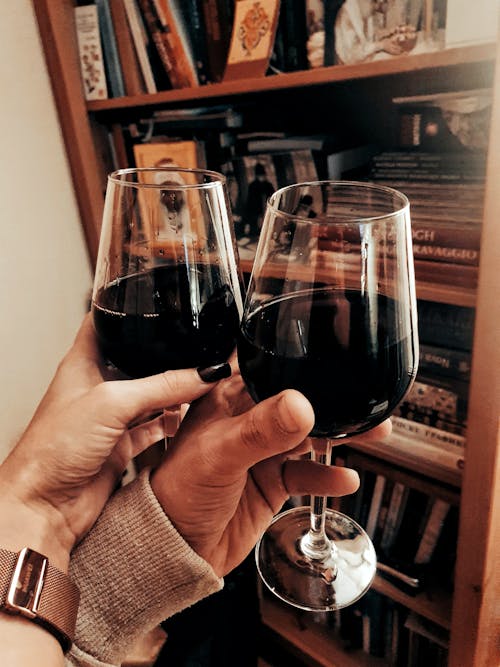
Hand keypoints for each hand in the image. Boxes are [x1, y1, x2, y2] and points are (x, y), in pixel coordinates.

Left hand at [0, 316, 222, 569]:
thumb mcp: (112, 403)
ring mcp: (110, 415)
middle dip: (166, 353)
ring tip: (204, 380)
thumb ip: (162, 386)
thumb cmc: (53, 449)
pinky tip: (192, 416)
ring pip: (151, 393)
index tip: (161, 303)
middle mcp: (98, 385)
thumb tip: (204, 373)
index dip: (130, 309)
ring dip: (175, 390)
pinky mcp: (122, 443)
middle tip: (197, 345)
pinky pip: (156, 426)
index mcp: (83, 361)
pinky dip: (174, 421)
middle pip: (138, 359)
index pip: (107, 322)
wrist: (44, 505)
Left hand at [151, 367, 390, 576]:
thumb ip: (260, 431)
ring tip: (374, 433)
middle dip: (332, 403)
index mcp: (227, 400)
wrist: (173, 549)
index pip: (269, 371)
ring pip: (309, 437)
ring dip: (339, 436)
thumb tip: (301, 406)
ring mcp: (262, 453)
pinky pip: (308, 475)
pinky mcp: (273, 483)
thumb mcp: (220, 454)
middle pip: (298, 403)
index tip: (336, 359)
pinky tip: (345, 479)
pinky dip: (328, 477)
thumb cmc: (176, 493)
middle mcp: (248, 422)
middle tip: (366, 402)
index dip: (300, 364)